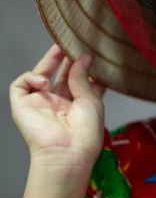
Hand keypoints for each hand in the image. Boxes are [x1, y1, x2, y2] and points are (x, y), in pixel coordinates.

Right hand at [10, 45, 105, 178]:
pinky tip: (43, 81)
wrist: (67, 153)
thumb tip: (84, 57)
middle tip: (73, 44)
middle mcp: (59, 104)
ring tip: (60, 48)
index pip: (81, 82)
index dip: (85, 67)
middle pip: (62, 76)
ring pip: (40, 75)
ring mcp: (40, 104)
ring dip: (49, 61)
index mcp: (78, 107)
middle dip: (67, 60)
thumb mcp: (91, 101)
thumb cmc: (85, 133)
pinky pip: (20, 85)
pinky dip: (30, 77)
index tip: (91, 53)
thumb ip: (84, 78)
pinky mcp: (22, 106)